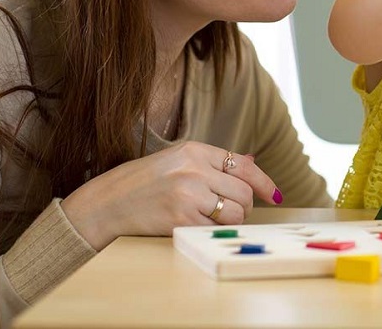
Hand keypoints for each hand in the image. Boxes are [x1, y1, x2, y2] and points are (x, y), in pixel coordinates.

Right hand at [60, 141, 280, 249]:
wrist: (108, 203)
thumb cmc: (144, 182)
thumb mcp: (178, 160)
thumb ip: (214, 162)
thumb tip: (252, 161)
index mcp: (195, 150)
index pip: (244, 165)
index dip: (264, 182)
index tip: (274, 195)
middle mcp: (194, 169)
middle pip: (244, 192)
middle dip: (245, 206)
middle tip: (231, 211)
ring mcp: (188, 194)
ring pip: (235, 213)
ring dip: (232, 221)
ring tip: (213, 218)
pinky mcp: (181, 219)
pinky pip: (216, 228)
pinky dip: (213, 230)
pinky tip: (198, 225)